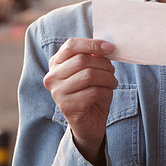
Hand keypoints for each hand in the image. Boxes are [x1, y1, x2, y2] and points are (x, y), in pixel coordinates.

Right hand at [43, 38, 117, 164]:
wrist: (89, 121)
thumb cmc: (90, 90)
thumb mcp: (90, 69)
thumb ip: (93, 56)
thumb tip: (106, 46)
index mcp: (55, 63)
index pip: (71, 45)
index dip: (92, 44)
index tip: (109, 48)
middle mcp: (52, 77)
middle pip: (82, 60)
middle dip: (103, 63)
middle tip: (112, 70)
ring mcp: (57, 93)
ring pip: (89, 75)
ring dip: (107, 77)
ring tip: (112, 82)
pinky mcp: (67, 107)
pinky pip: (93, 92)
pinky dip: (106, 91)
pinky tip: (108, 93)